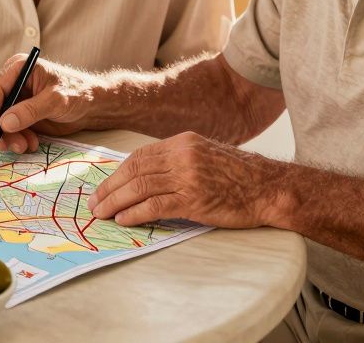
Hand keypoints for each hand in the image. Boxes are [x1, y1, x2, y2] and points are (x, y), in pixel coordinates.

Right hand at [0, 55, 105, 153]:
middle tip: (8, 145)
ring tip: (26, 146)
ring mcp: (15, 100)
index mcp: (19, 68)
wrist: (92, 107)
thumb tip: (5, 122)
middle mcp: (13, 83)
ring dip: (9, 138)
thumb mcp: (56, 100)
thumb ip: (31, 111)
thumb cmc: (78, 94)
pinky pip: (8, 131)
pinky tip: (31, 143)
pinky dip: (16, 140)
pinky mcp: (19, 115)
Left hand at [87, 132, 280, 228]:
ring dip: (116, 203)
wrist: (269, 188)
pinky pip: (155, 206)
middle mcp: (182, 155)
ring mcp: (187, 176)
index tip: (103, 187)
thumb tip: (143, 178)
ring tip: (102, 214)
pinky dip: (135, 213)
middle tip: (95, 204)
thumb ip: (176, 162)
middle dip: (109, 189)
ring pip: (139, 188)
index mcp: (182, 142)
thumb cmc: (238, 176)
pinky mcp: (193, 199)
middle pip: (134, 171)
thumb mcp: (204, 155)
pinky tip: (124, 220)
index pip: (139, 157)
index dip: (117, 174)